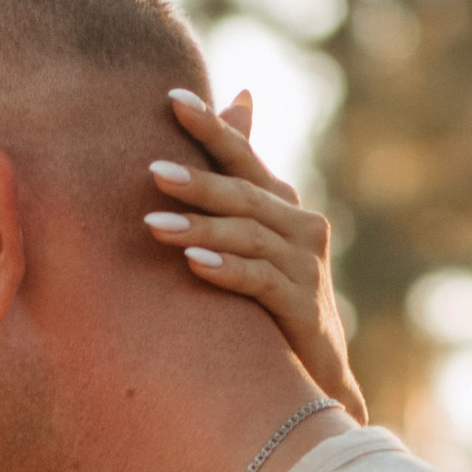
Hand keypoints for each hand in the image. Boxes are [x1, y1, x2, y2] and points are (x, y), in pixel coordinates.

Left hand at [147, 88, 367, 420]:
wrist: (319, 373)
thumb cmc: (276, 301)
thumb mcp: (254, 242)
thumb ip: (238, 187)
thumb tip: (237, 101)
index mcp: (284, 207)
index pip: (244, 157)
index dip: (213, 128)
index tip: (173, 98)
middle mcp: (301, 228)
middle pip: (245, 195)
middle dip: (198, 182)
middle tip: (151, 171)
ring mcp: (306, 267)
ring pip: (249, 236)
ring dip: (201, 230)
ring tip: (154, 226)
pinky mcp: (303, 308)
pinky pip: (261, 281)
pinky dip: (227, 270)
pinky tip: (194, 264)